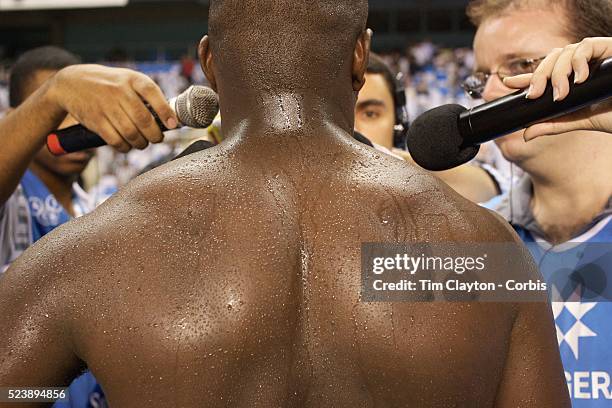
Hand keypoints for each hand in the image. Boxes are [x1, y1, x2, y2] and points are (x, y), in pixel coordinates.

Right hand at [47, 64, 177, 151]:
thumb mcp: (128, 80)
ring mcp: (106, 106)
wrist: (71, 83)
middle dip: (155, 135)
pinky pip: (116, 140)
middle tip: (157, 138)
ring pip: (131, 133)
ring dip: (141, 143)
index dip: (165, 111)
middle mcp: (119, 90)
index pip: (152, 92)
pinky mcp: (95, 120)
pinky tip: (128, 145)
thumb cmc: (109, 84)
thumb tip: (171, 118)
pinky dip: (125, 147)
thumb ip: (147, 95)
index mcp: (132, 79)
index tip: (173, 125)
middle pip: (143, 120)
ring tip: (143, 143)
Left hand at [503, 37, 611, 140]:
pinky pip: (586, 45)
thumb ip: (554, 124)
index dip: (524, 77)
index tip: (507, 83)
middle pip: (549, 62)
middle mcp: (580, 66)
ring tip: (561, 93)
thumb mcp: (580, 120)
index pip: (543, 74)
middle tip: (534, 95)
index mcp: (571, 81)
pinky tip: (579, 78)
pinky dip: (578, 60)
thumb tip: (525, 134)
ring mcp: (593, 57)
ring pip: (564, 52)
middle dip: (537, 77)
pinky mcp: (607, 48)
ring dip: (557, 72)